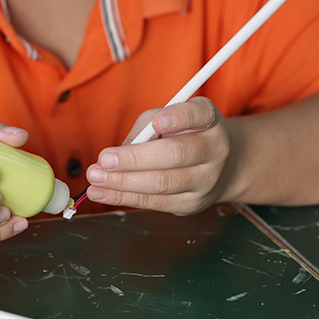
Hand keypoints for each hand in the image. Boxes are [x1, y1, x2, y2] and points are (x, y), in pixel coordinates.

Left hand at [85, 97, 235, 214]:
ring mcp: (206, 181)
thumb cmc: (185, 135)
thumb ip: (146, 128)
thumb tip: (117, 153)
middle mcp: (215, 150)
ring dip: (123, 183)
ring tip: (96, 178)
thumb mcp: (170, 119)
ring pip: (163, 183)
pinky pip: (155, 202)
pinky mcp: (192, 204)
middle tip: (103, 160)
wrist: (222, 167)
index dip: (178, 118)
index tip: (157, 121)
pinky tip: (102, 192)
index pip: (198, 115)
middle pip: (175, 155)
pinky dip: (124, 197)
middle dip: (135, 159)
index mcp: (211, 121)